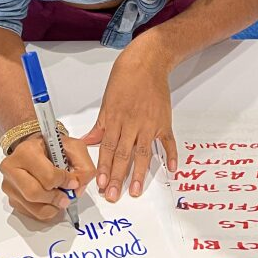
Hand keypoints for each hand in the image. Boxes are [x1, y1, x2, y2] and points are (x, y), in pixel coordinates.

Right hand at [0, 134, 95, 221]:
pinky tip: (50, 201)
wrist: (34, 150)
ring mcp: (9, 184)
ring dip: (51, 207)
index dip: (64, 182)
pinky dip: (44, 211)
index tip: (73, 183)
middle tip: (66, 198)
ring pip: (31, 206)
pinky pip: (29, 213)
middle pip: (34, 193)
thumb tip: (77, 189)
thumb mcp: (73, 148)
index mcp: (26, 151)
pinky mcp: (11, 198)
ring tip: (59, 200)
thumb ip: (83, 166)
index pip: (47, 176)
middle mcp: (12, 167)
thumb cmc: (52, 148)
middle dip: (55, 198)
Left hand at [83, 39, 177, 202]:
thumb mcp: (107, 101)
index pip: (108, 149)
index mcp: (115, 119)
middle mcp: (132, 124)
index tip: (101, 185)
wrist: (147, 62)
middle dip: (118, 177)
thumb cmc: (125, 79)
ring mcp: (150, 124)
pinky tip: (170, 170)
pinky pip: (168, 142)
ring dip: (139, 173)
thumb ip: (100, 126)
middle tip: (114, 195)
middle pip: (123, 155)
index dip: (104, 168)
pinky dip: (170, 155)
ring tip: (135, 190)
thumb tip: (87, 142)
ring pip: (143, 153)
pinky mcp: (164, 122)